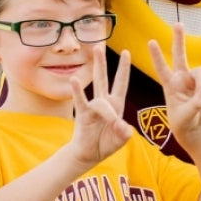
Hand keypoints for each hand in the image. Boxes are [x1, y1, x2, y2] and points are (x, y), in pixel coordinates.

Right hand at [67, 45, 133, 167]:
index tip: (126, 52)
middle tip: (100, 45)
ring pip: (97, 86)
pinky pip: (81, 100)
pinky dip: (78, 91)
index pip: (121, 83)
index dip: (123, 69)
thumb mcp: (121, 139)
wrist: (89, 155)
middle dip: (103, 62)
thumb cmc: (106, 144)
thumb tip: (119, 124)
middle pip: (105, 78)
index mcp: (116, 105)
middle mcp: (104, 102)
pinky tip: (74, 80)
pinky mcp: (83, 114)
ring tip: (96, 53)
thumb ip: (124, 132)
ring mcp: (93, 107)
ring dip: (98, 68)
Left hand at [149, 23, 200, 143]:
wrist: (192, 127)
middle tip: (178, 24)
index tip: (151, 41)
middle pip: (178, 55)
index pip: (161, 68)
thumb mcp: (186, 116)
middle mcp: (180, 78)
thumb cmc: (183, 122)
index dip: (157, 56)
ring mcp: (192, 79)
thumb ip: (197, 103)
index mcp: (170, 85)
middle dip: (178, 40)